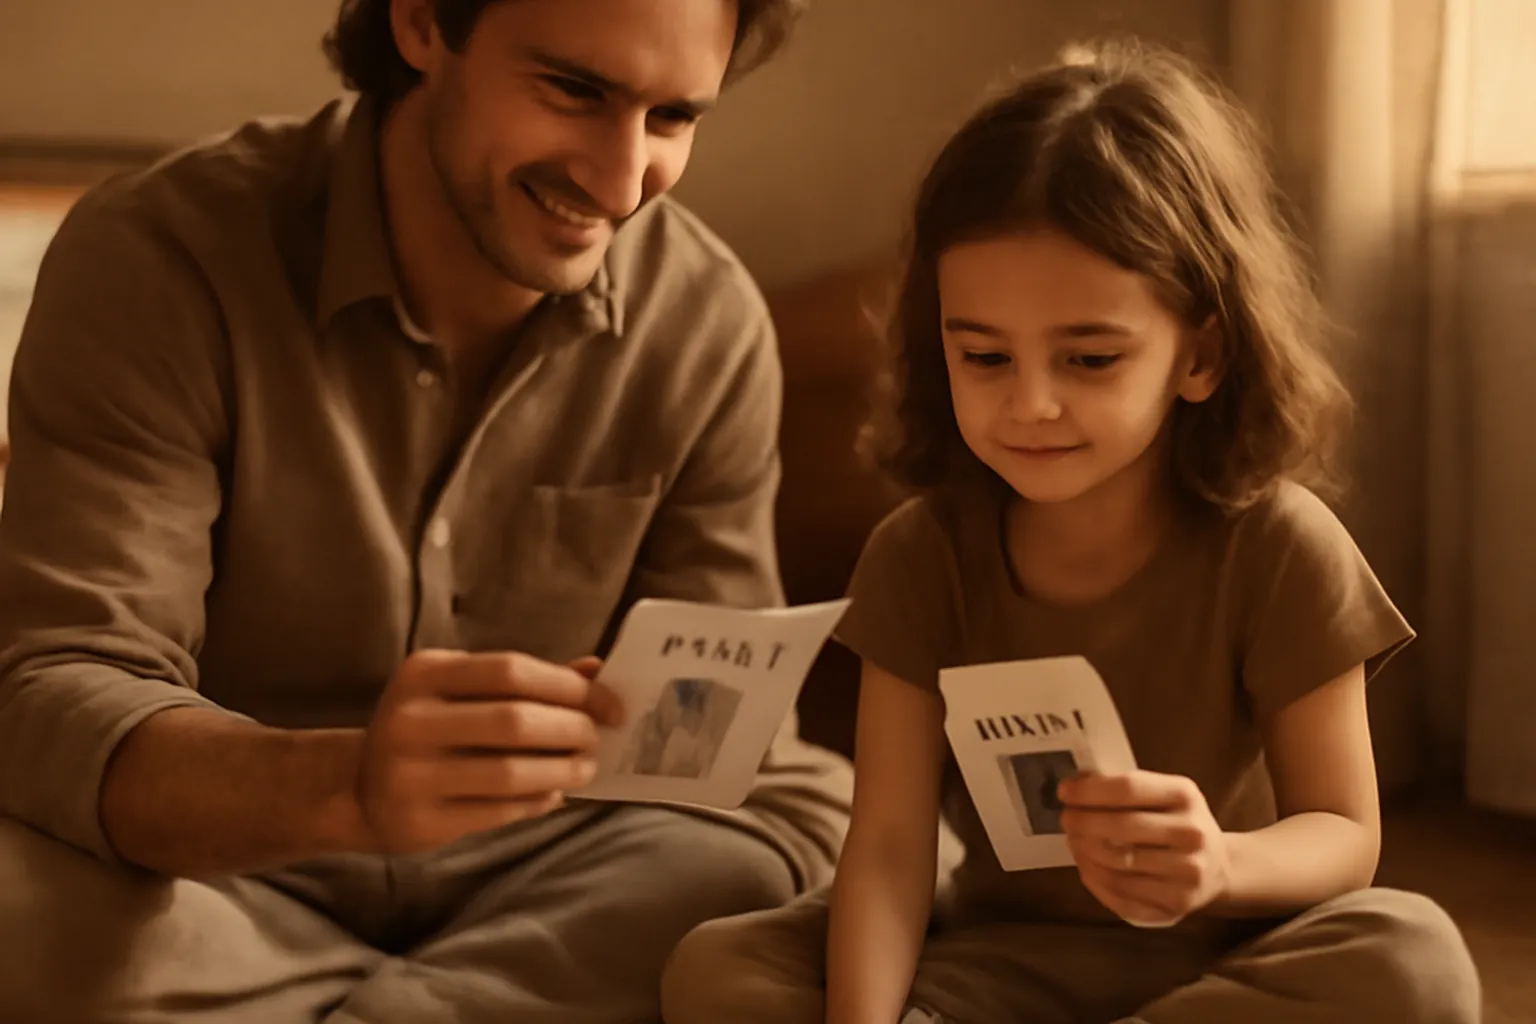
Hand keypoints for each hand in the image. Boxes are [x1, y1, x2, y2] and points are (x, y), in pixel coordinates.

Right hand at [357, 649, 623, 854]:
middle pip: (515, 721)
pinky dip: (536, 802)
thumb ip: (526, 680)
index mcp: (424, 672)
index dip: (570, 687)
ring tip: (583, 768)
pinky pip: (498, 811)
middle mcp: (411, 719)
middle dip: (571, 730)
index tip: (610, 704)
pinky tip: (552, 795)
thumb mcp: (464, 691)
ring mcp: (411, 774)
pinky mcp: (420, 821)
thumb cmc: (431, 729)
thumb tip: (597, 669)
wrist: (358, 789)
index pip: (512, 670)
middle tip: (597, 739)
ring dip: (561, 770)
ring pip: (510, 772)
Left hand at [1057, 770, 1228, 926]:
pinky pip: (1120, 893)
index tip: (1064, 792)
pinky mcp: (1175, 904)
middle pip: (1120, 827)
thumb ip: (1126, 789)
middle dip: (1082, 822)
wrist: (1218, 868)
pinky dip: (1094, 877)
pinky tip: (1086, 865)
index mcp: (1185, 796)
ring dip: (1084, 850)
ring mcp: (1185, 874)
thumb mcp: (1165, 794)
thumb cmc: (1178, 823)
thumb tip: (1074, 787)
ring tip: (1073, 841)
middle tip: (1065, 819)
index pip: (1129, 788)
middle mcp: (1191, 835)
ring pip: (1116, 863)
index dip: (1090, 791)